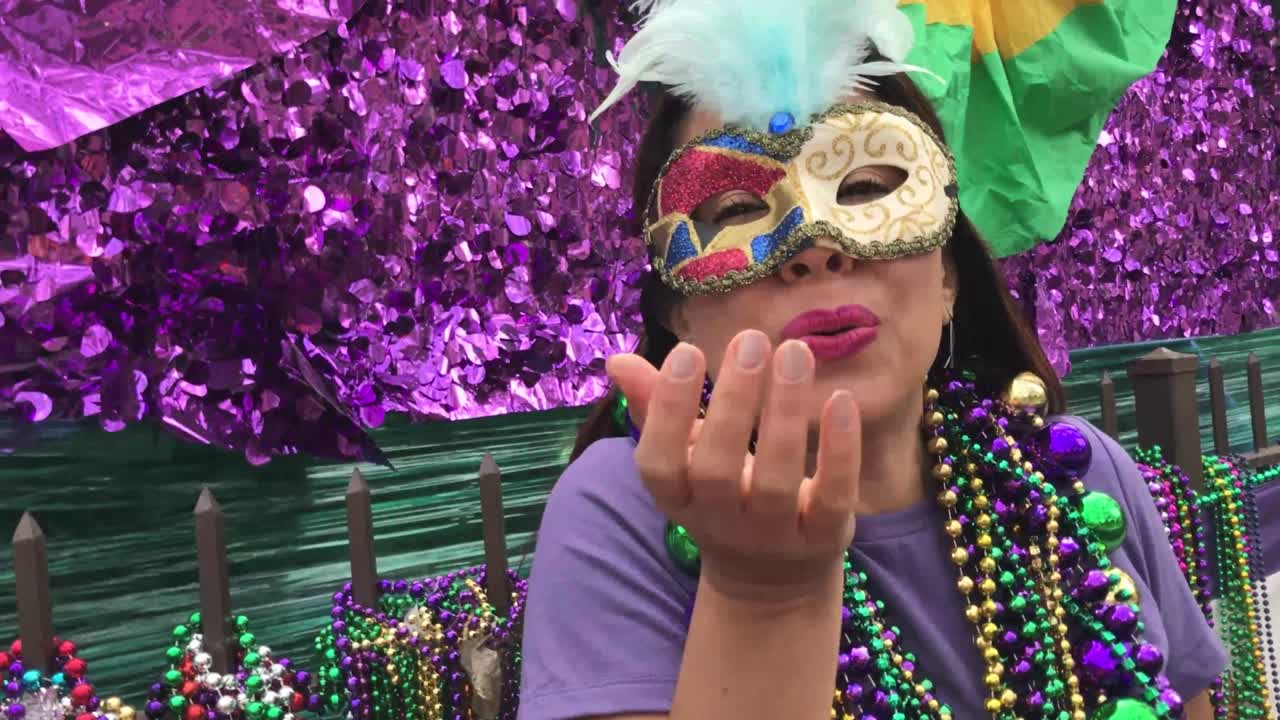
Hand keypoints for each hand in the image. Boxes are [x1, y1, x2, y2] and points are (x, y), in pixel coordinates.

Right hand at [607, 330, 860, 601]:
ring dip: (785, 412)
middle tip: (750, 341)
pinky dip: (839, 451)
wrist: (770, 576)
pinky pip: (832, 497)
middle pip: (717, 470)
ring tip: (794, 352)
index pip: (659, 463)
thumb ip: (654, 408)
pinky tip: (840, 400)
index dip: (668, 410)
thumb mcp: (684, 457)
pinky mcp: (821, 536)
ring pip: (776, 480)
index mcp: (677, 498)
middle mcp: (719, 521)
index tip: (687, 351)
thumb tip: (618, 359)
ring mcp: (772, 534)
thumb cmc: (720, 494)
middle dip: (733, 403)